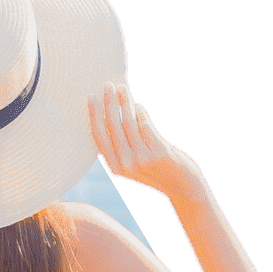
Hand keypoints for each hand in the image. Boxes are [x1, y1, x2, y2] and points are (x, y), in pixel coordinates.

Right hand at [88, 82, 202, 200]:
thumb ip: (123, 144)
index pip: (100, 138)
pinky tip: (138, 106)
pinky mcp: (157, 153)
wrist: (181, 185)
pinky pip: (145, 126)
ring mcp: (141, 159)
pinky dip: (141, 113)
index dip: (94, 117)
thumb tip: (114, 113)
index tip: (91, 98)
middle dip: (108, 104)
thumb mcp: (134, 162)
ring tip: (123, 89)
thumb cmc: (157, 170)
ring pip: (129, 123)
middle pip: (112, 127)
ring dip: (125, 102)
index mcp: (115, 167)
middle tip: (107, 86)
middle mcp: (125, 164)